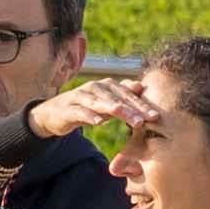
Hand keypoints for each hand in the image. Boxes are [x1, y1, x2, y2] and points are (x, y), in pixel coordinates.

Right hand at [27, 76, 151, 141]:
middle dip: (133, 109)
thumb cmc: (85, 108)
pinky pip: (80, 111)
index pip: (128, 95)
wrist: (53, 113)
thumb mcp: (106, 103)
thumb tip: (141, 87)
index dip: (142, 105)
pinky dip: (90, 116)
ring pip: (101, 103)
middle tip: (146, 120)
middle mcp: (96, 88)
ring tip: (129, 119)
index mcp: (108, 86)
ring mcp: (81, 97)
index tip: (155, 116)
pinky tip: (99, 122)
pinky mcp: (68, 108)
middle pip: (118, 98)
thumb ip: (122, 97)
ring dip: (117, 111)